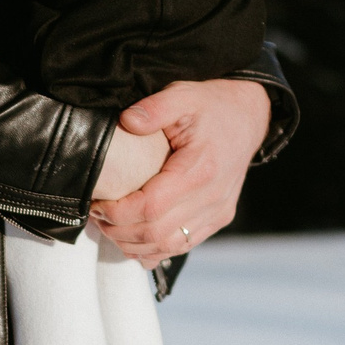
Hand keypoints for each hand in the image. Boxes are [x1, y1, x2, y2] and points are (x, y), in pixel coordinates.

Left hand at [88, 78, 270, 264]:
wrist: (248, 117)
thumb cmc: (211, 106)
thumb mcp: (183, 95)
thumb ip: (155, 108)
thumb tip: (127, 122)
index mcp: (200, 170)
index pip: (151, 207)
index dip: (118, 213)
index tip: (96, 204)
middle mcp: (212, 198)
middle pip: (156, 233)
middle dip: (118, 231)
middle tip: (96, 216)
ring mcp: (217, 212)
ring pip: (169, 246)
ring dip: (134, 244)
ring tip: (110, 227)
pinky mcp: (218, 218)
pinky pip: (184, 245)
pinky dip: (155, 249)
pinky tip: (134, 241)